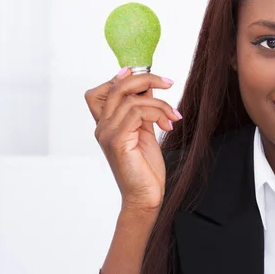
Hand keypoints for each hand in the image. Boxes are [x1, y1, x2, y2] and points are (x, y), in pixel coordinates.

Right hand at [85, 67, 182, 212]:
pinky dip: (157, 113)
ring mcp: (107, 134)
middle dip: (145, 78)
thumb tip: (148, 87)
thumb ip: (143, 110)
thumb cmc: (145, 168)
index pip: (100, 91)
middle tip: (169, 83)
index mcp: (106, 124)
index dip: (120, 78)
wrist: (146, 196)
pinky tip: (168, 125)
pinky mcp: (118, 141)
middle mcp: (102, 127)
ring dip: (160, 103)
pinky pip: (136, 112)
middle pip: (117, 86)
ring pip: (131, 98)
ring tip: (174, 116)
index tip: (146, 76)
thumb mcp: (145, 131)